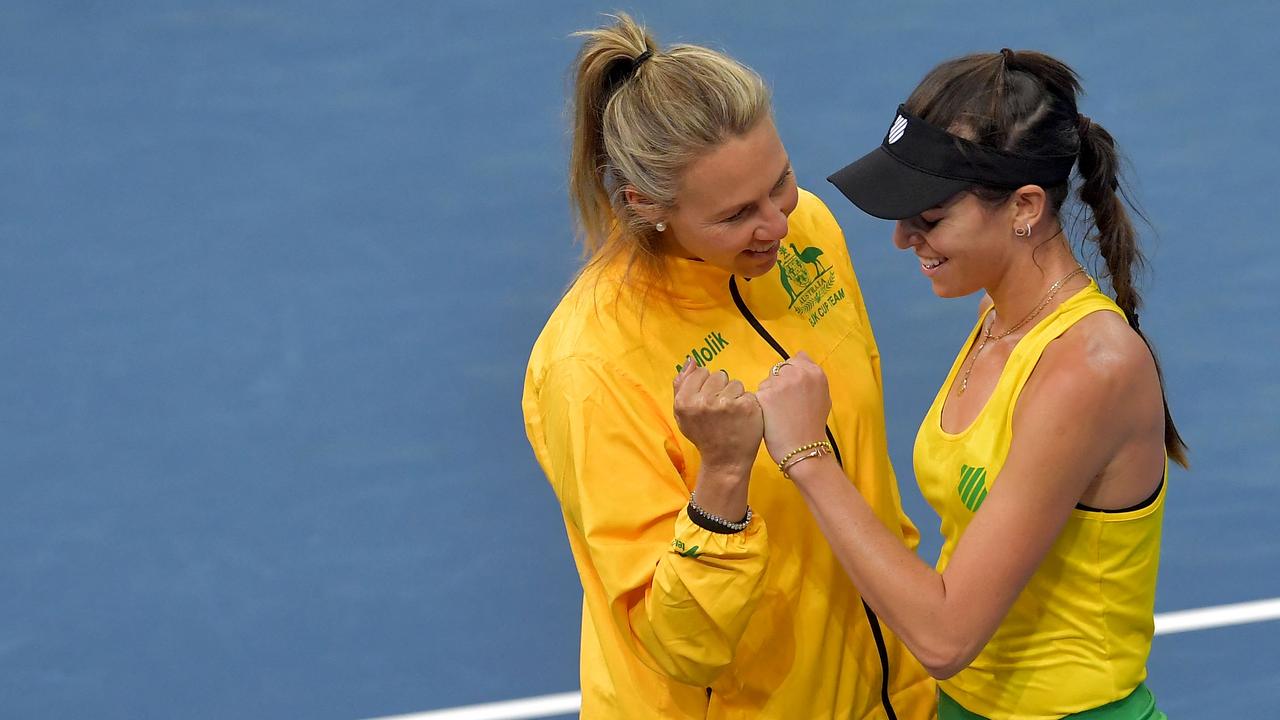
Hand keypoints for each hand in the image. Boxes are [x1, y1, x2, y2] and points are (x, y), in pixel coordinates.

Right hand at [673, 358, 763, 474]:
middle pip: (719, 375)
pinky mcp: (746, 407)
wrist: (725, 460)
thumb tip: (691, 360)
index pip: (700, 372)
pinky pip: (748, 393)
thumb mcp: (682, 413)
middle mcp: (704, 401)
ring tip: (731, 415)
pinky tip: (742, 418)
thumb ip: (681, 385)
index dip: (706, 386)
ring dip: (735, 396)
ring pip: (735, 383)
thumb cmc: (703, 435)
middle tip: (720, 411)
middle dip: (720, 389)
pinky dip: (747, 404)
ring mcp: (726, 404)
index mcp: (685, 401)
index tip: (707, 402)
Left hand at [756, 352, 832, 463]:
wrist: (804, 449)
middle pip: (779, 369)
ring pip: (766, 381)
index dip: (791, 375)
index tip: (792, 391)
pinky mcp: (765, 395)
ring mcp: (781, 383)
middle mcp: (798, 373)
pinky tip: (770, 417)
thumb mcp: (823, 396)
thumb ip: (811, 376)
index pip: (795, 360)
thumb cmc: (813, 425)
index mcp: (815, 372)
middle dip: (778, 382)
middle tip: (784, 404)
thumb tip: (800, 357)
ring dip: (768, 393)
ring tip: (778, 412)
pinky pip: (758, 394)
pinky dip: (761, 404)